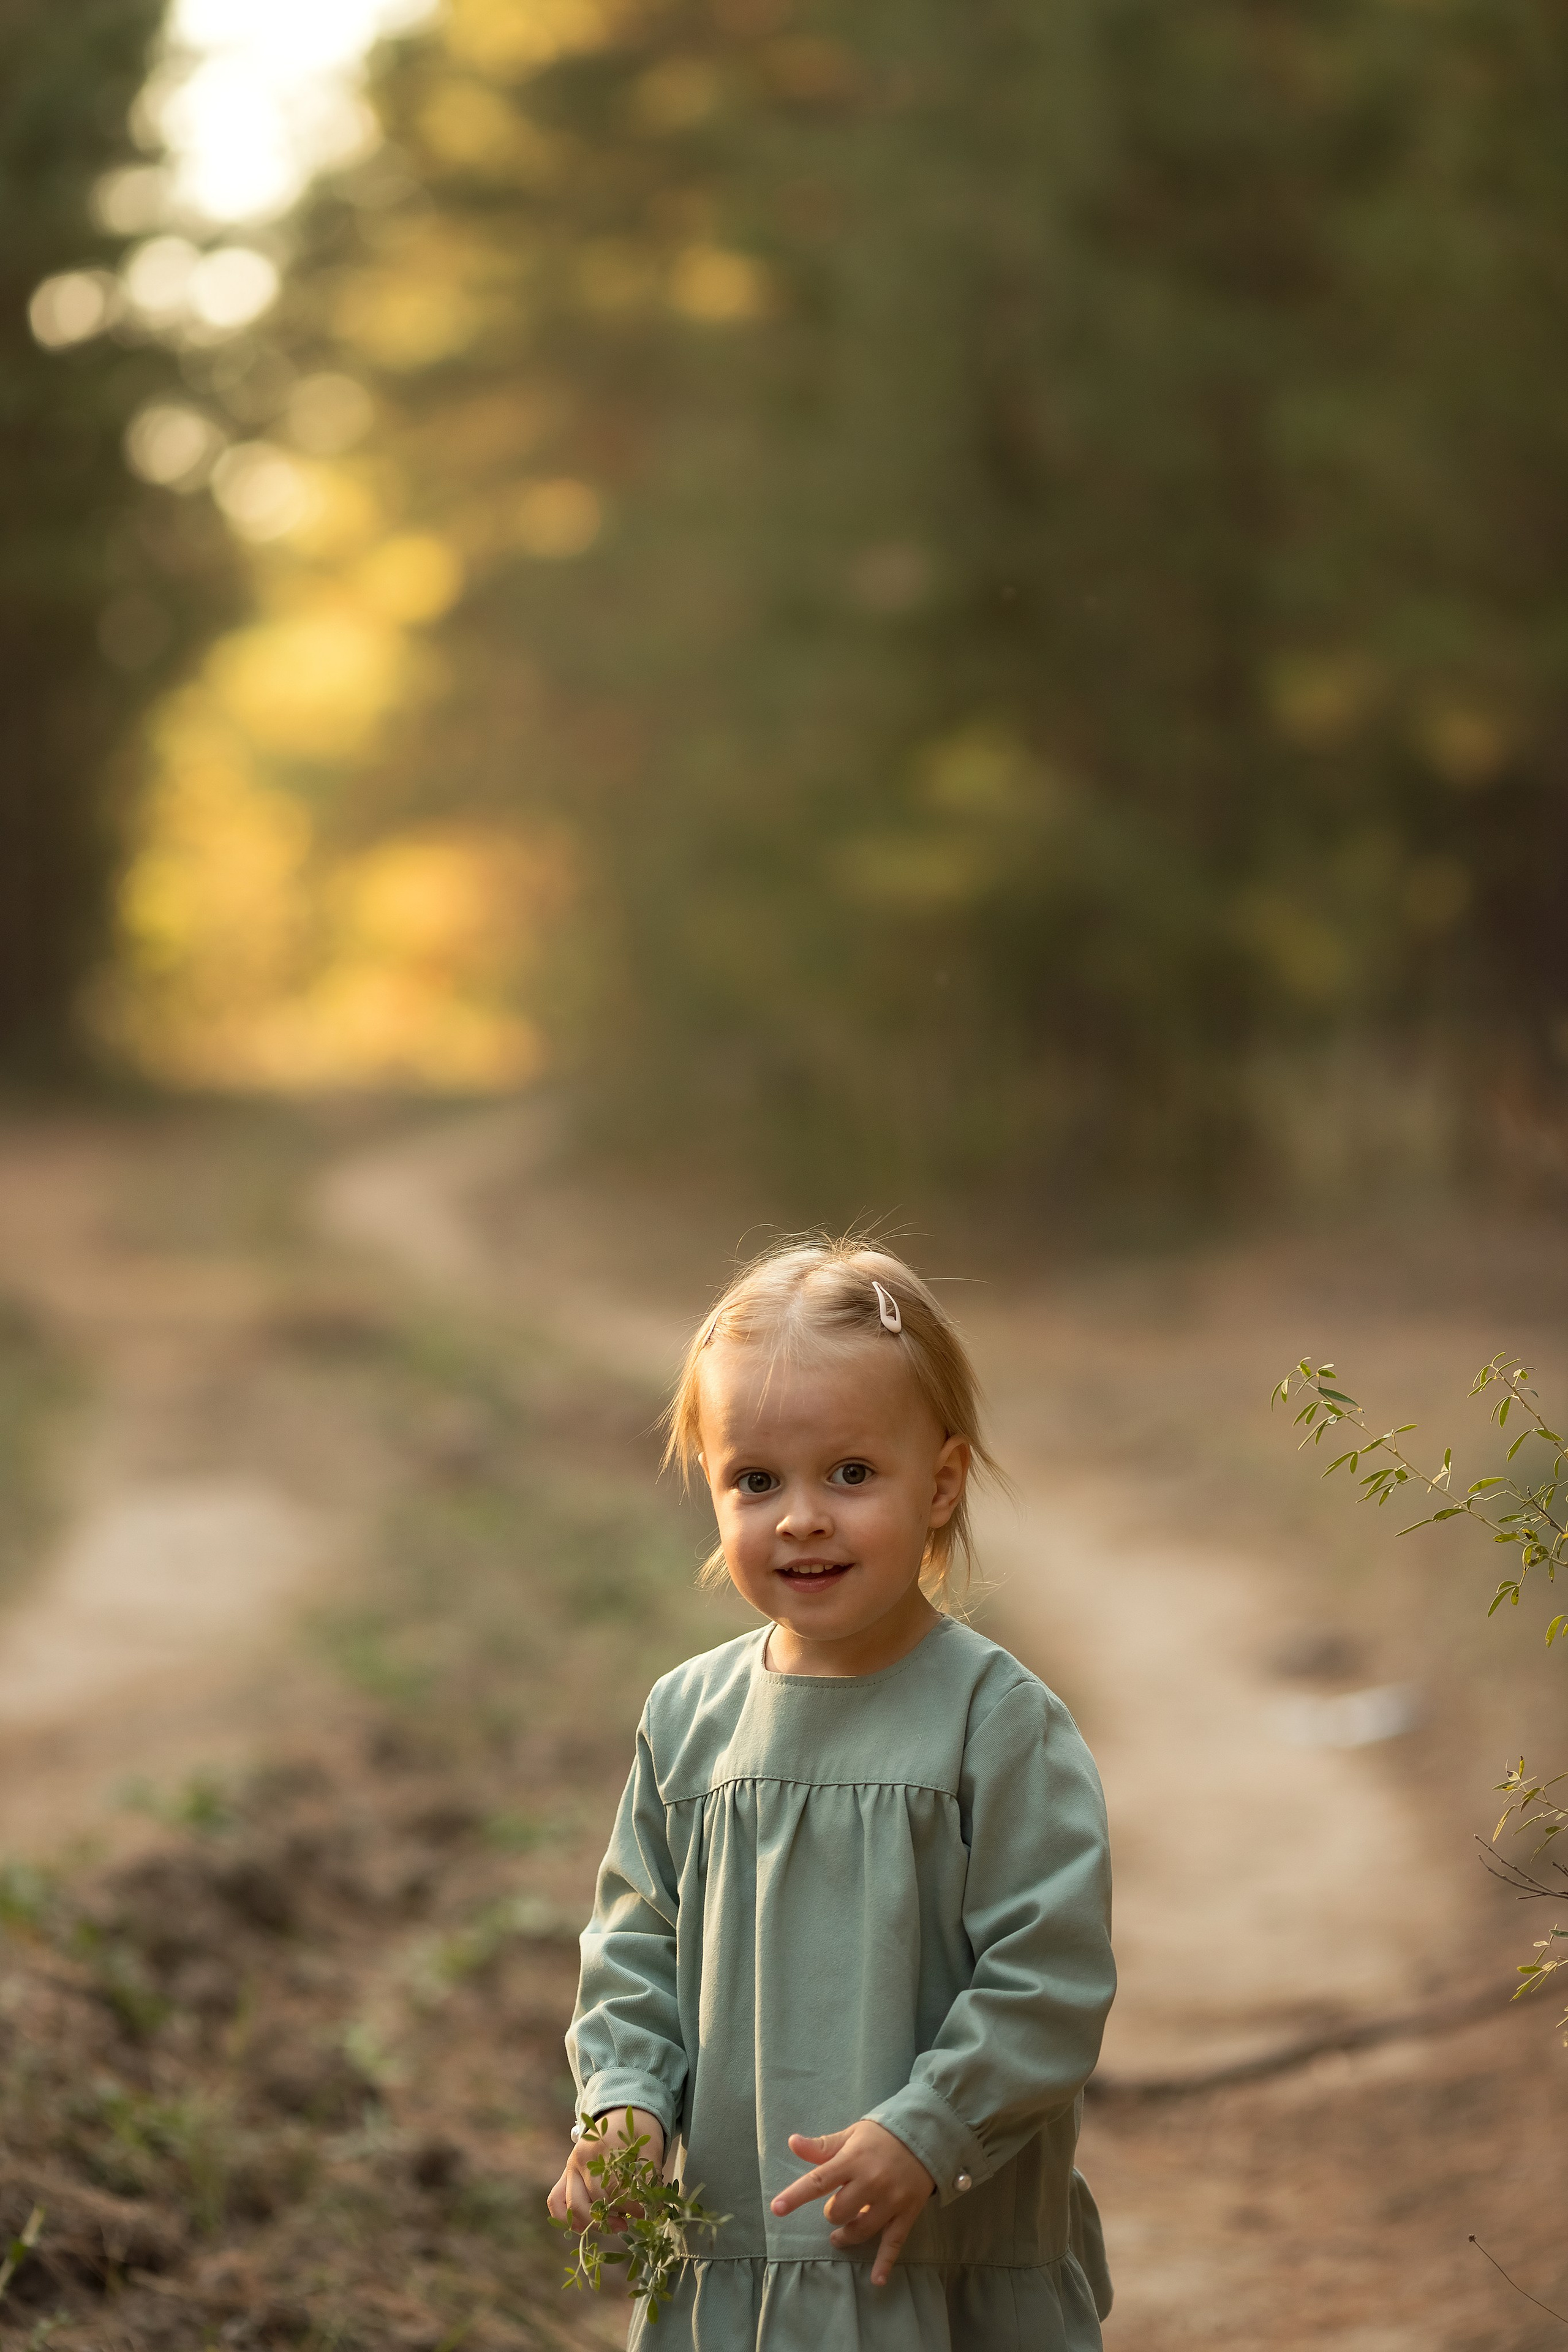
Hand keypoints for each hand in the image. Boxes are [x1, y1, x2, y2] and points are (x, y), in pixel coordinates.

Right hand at [547, 2108, 665, 2232]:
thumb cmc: (636, 2130)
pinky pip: (556, 2201)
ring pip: (575, 2205)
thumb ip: (649, 2173)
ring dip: (597, 2222)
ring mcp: (570, 2166)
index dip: (632, 2205)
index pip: (615, 2188)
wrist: (618, 2113)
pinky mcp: (565, 2174)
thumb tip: (652, 2207)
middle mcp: (582, 2157)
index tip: (648, 2212)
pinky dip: (568, 2219)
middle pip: (596, 2199)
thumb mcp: (649, 2145)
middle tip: (637, 2217)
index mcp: (603, 2146)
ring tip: (619, 2225)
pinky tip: (587, 2228)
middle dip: (618, 2214)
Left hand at [770, 2118, 934, 2285]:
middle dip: (832, 2213)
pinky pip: (894, 2242)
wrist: (924, 2136)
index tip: (776, 2208)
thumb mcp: (851, 2135)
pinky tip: (877, 2280)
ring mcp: (891, 2200)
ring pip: (861, 2230)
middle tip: (836, 2207)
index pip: (819, 2179)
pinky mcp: (907, 2213)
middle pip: (839, 2211)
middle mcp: (871, 2181)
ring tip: (840, 2235)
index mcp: (853, 2160)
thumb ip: (822, 2146)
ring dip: (846, 2236)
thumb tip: (792, 2143)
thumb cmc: (880, 2137)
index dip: (796, 2195)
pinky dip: (885, 2262)